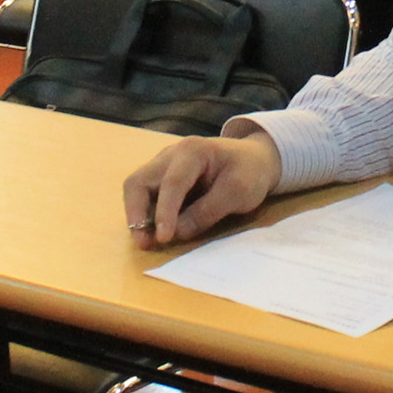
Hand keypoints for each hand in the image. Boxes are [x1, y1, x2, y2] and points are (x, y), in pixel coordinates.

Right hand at [122, 132, 281, 247]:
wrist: (255, 159)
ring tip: (146, 241)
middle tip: (143, 242)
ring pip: (138, 188)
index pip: (172, 183)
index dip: (165, 212)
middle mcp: (171, 154)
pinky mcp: (163, 178)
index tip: (163, 239)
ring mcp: (164, 165)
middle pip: (139, 180)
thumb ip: (207, 212)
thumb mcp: (238, 193)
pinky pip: (146, 195)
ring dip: (138, 215)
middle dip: (136, 212)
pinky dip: (145, 214)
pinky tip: (153, 232)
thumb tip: (177, 233)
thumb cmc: (249, 172)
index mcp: (193, 151)